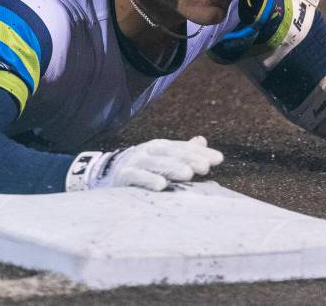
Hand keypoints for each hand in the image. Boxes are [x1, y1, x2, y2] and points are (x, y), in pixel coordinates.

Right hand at [66, 136, 223, 191]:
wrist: (107, 174)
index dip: (200, 152)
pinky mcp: (124, 175)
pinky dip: (148, 179)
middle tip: (205, 166)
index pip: (183, 147)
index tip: (218, 159)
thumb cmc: (142, 166)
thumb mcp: (162, 157)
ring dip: (172, 168)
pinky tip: (161, 185)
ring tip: (188, 174)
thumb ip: (182, 151)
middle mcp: (149, 151)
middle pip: (172, 153)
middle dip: (189, 158)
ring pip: (156, 163)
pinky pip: (137, 177)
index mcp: (161, 147)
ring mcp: (136, 162)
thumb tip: (202, 140)